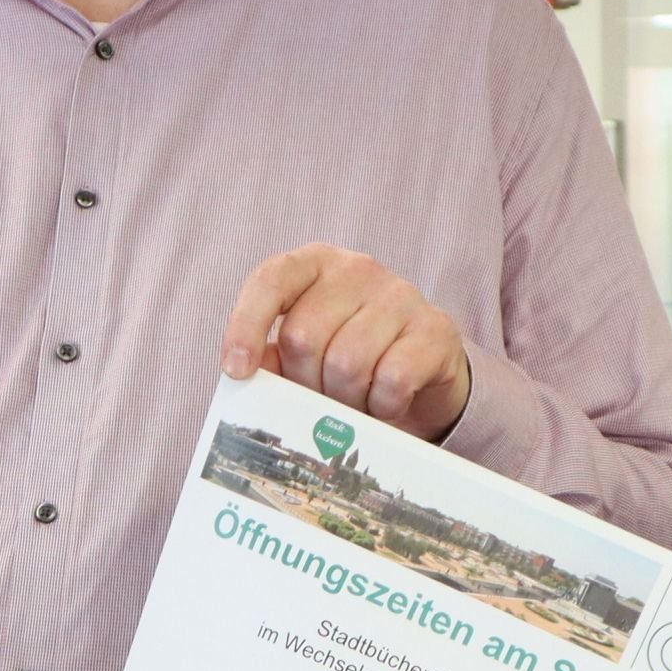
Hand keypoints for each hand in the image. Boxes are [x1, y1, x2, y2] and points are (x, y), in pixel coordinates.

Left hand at [220, 244, 471, 441]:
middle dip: (305, 383)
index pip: (270, 280)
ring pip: (347, 363)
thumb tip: (246, 373)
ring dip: (344, 401)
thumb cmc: (350, 354)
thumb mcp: (306, 350)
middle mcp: (357, 269)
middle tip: (320, 397)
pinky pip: (391, 380)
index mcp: (314, 263)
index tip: (236, 371)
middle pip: (304, 336)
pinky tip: (384, 403)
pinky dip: (381, 406)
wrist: (425, 366)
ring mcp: (400, 294)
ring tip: (353, 402)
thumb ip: (271, 356)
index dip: (245, 326)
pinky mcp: (435, 329)